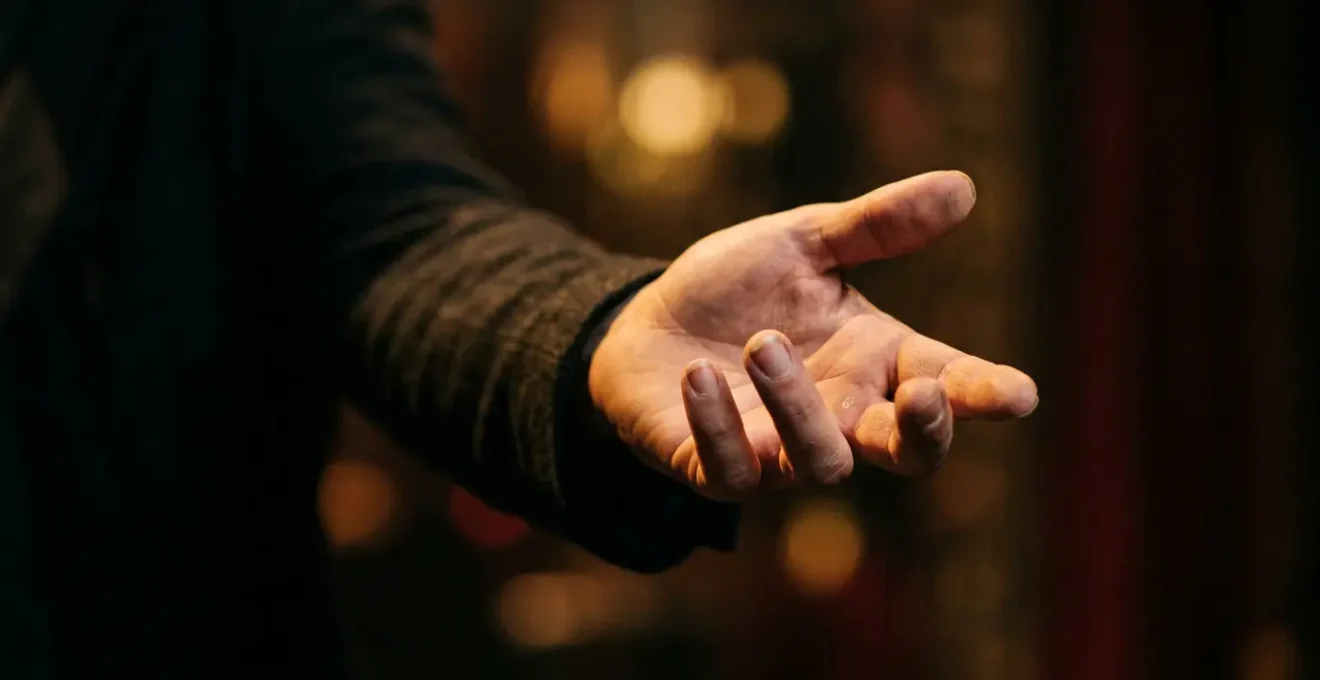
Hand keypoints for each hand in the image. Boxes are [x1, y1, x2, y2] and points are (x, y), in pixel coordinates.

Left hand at [589, 171, 1037, 499]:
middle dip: (924, 433)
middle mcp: (841, 414)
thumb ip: (875, 226)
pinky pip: (730, 472)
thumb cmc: (738, 287)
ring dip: (799, 408)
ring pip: (822, 464)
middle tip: (923, 394)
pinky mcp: (715, 468)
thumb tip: (962, 186)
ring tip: (763, 343)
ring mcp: (780, 451)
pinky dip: (719, 425)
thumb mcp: (804, 243)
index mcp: (874, 359)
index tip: (1019, 395)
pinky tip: (699, 375)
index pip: (947, 382)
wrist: (648, 320)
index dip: (984, 394)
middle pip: (907, 454)